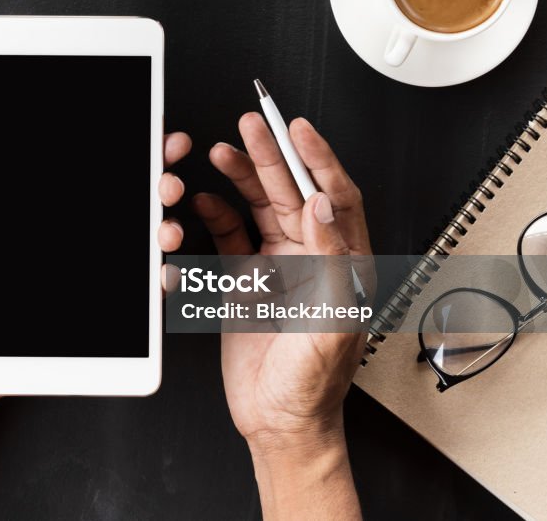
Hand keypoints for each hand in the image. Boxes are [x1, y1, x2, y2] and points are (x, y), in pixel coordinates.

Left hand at [0, 118, 193, 412]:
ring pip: (139, 244)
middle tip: (165, 178)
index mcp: (32, 210)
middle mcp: (64, 236)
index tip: (149, 130)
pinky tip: (160, 276)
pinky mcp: (87, 320)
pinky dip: (156, 286)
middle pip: (127, 198)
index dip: (126, 143)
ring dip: (164, 229)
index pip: (88, 165)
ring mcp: (80, 275)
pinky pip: (132, 303)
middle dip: (158, 179)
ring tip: (163, 228)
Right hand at [191, 113, 367, 519]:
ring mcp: (277, 267)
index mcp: (342, 264)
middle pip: (292, 193)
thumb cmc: (314, 384)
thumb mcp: (331, 321)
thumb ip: (329, 261)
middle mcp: (311, 259)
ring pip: (259, 207)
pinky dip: (215, 215)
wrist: (279, 421)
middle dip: (271, 156)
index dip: (317, 159)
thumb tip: (323, 207)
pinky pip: (230, 237)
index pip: (334, 197)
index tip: (298, 128)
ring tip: (222, 150)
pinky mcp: (246, 281)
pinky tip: (204, 200)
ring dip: (241, 178)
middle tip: (252, 125)